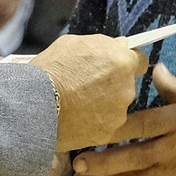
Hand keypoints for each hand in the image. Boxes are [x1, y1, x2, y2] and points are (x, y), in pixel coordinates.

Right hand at [30, 34, 147, 150]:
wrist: (35, 105)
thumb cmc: (51, 70)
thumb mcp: (75, 43)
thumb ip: (103, 45)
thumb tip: (118, 46)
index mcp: (121, 61)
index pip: (140, 61)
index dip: (126, 62)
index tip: (116, 66)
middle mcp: (126, 88)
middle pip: (127, 84)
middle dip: (112, 83)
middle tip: (88, 84)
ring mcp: (119, 113)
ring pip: (117, 105)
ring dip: (105, 103)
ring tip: (79, 102)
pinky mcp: (108, 132)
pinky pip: (106, 123)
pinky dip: (96, 120)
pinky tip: (77, 116)